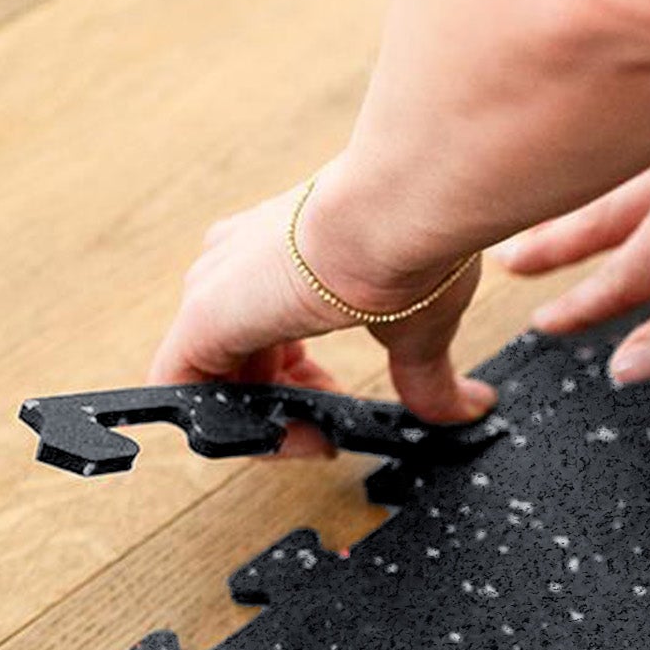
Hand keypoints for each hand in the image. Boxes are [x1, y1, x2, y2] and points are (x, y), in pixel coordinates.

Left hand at [150, 171, 496, 452]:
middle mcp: (237, 264)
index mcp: (282, 254)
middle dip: (284, 400)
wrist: (400, 213)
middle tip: (328, 425)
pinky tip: (286, 436)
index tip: (340, 399)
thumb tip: (468, 407)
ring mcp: (214, 287)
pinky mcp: (201, 316)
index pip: (264, 327)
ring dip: (258, 417)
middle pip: (235, 354)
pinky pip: (181, 387)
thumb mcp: (422, 326)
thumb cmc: (415, 243)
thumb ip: (426, 374)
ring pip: (206, 372)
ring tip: (312, 435)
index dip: (298, 376)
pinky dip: (225, 424)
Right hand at [496, 78, 649, 382]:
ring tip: (551, 221)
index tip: (540, 324)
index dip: (577, 307)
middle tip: (503, 257)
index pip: (615, 278)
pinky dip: (635, 177)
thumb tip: (629, 364)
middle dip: (551, 242)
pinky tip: (641, 183)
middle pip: (600, 217)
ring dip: (585, 204)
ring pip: (629, 182)